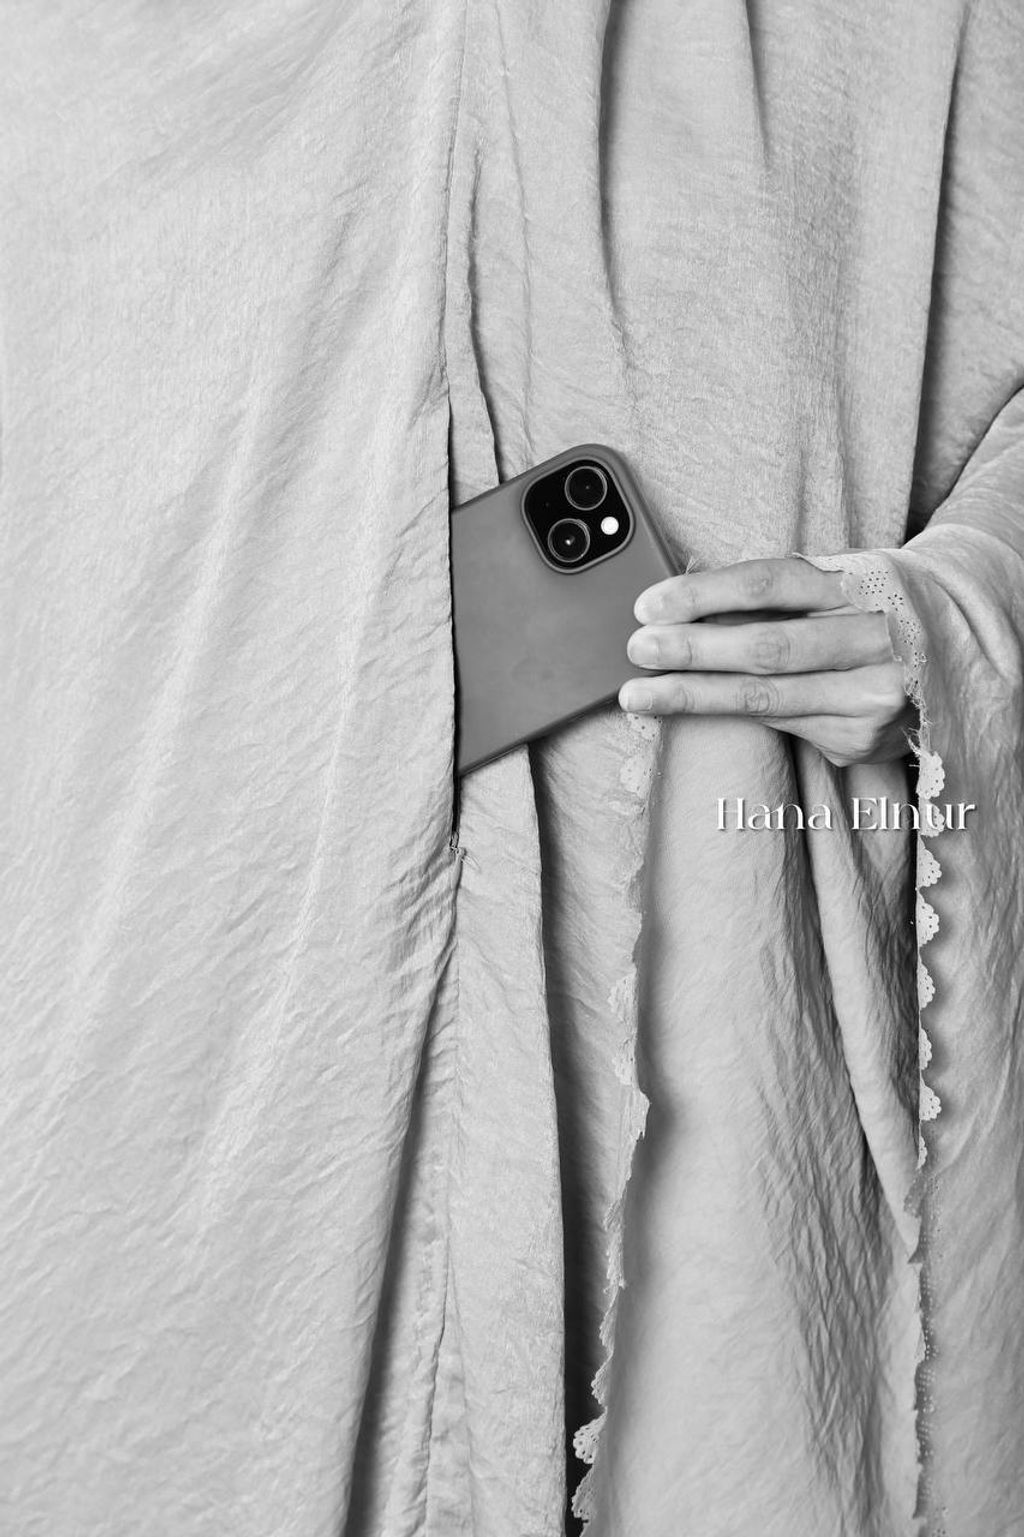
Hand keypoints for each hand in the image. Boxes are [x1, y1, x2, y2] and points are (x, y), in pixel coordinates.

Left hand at [617, 557, 915, 767]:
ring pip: (766, 699)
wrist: (958, 654)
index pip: (770, 585)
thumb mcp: (839, 581)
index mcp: (861, 583)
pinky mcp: (862, 738)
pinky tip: (696, 708)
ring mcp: (872, 695)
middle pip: (767, 647)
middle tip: (638, 649)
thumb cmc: (874, 609)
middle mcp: (873, 639)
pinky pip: (780, 724)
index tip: (650, 604)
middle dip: (692, 650)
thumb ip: (775, 593)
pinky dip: (732, 715)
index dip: (704, 593)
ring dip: (693, 696)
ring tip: (641, 694)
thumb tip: (682, 606)